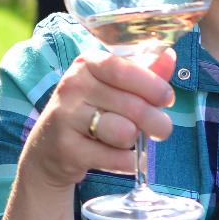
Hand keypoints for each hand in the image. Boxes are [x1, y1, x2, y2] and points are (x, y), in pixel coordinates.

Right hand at [18, 48, 176, 191]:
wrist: (48, 148)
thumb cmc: (90, 111)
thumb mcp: (112, 88)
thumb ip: (143, 73)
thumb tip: (170, 56)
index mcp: (86, 65)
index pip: (122, 69)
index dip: (152, 85)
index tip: (167, 98)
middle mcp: (72, 86)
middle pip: (132, 106)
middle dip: (156, 121)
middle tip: (161, 129)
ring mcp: (66, 118)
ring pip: (124, 133)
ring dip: (135, 141)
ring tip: (128, 140)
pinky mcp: (67, 149)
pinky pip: (116, 158)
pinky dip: (128, 162)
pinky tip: (121, 158)